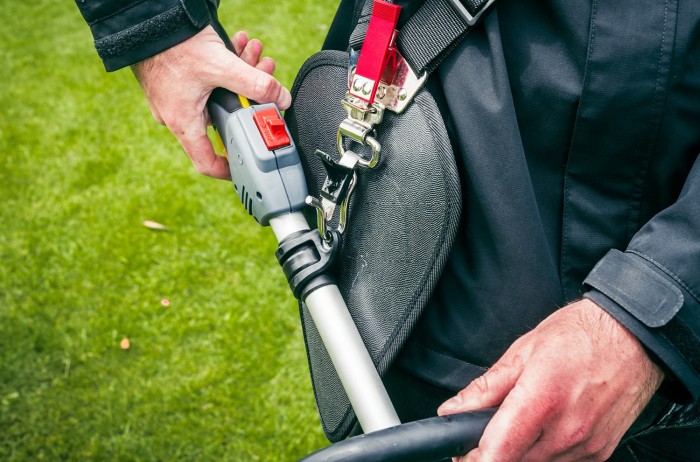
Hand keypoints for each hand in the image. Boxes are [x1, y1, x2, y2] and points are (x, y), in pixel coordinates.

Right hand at [131, 26, 291, 178]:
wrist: (147, 18)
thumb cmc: (172, 44)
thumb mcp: (221, 65)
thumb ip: (255, 84)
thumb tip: (281, 98)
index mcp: (184, 123)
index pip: (207, 163)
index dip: (229, 169)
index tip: (249, 165)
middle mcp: (177, 116)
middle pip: (224, 120)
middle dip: (249, 100)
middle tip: (265, 78)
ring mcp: (175, 99)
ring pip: (219, 96)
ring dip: (241, 76)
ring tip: (255, 53)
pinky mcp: (176, 82)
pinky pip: (207, 82)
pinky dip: (226, 66)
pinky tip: (239, 46)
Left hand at [438, 299, 663, 461]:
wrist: (633, 337)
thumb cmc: (581, 336)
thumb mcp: (523, 351)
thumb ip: (485, 388)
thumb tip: (454, 409)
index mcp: (541, 400)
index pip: (498, 452)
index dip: (473, 458)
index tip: (461, 454)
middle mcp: (566, 430)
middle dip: (493, 453)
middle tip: (485, 434)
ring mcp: (585, 445)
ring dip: (520, 453)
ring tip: (519, 423)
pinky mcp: (599, 452)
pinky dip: (545, 453)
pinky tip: (544, 429)